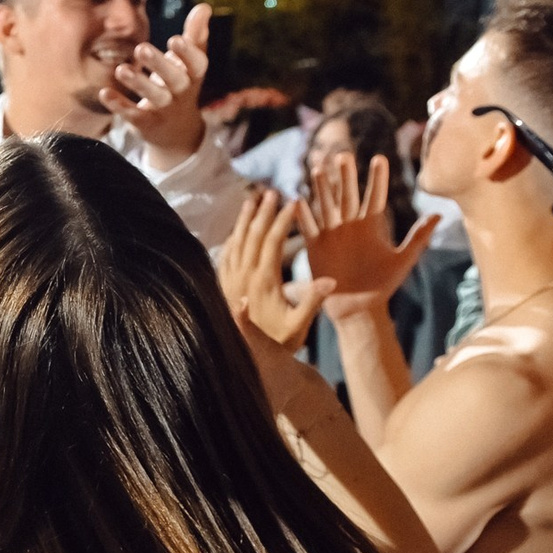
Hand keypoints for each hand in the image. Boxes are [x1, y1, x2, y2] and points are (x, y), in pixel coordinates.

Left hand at [98, 4, 210, 159]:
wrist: (178, 131)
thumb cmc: (183, 84)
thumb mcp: (192, 61)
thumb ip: (196, 34)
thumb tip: (204, 6)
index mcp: (194, 75)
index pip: (196, 64)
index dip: (187, 53)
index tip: (175, 39)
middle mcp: (181, 93)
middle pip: (174, 80)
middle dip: (159, 65)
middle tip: (141, 48)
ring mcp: (164, 109)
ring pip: (153, 97)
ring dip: (138, 84)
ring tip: (120, 70)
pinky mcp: (145, 122)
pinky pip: (132, 114)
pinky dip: (119, 105)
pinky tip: (104, 93)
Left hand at [217, 189, 331, 354]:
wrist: (245, 359)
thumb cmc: (278, 343)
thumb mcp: (299, 325)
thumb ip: (313, 301)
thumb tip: (331, 280)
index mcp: (262, 281)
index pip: (271, 241)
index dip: (282, 219)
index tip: (293, 201)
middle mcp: (241, 277)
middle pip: (250, 236)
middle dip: (262, 212)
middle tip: (272, 192)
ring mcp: (228, 281)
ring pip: (234, 242)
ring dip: (243, 220)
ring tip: (252, 200)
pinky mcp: (221, 287)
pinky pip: (224, 256)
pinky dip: (231, 239)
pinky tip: (235, 231)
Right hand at [302, 152, 436, 320]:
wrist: (360, 308)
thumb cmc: (383, 285)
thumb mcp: (404, 259)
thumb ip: (419, 237)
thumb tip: (440, 215)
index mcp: (372, 225)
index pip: (375, 196)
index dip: (377, 178)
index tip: (380, 157)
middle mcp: (350, 226)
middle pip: (348, 195)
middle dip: (345, 176)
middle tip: (344, 155)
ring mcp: (332, 235)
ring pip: (326, 206)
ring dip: (322, 189)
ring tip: (318, 168)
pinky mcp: (316, 248)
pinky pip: (309, 229)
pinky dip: (303, 216)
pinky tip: (298, 201)